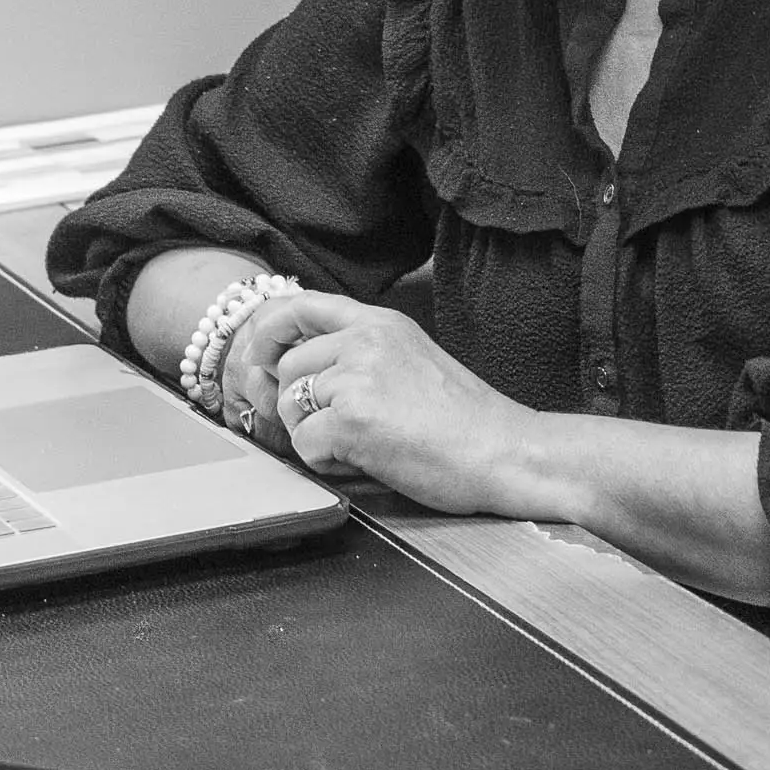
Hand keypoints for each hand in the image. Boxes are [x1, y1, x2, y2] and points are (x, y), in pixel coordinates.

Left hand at [227, 289, 539, 515]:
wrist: (506, 452)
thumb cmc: (464, 421)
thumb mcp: (410, 361)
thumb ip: (356, 357)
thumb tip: (281, 374)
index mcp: (379, 322)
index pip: (298, 305)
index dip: (269, 332)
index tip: (262, 360)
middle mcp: (363, 341)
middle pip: (287, 368)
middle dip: (299, 407)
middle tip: (339, 431)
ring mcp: (356, 378)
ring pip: (292, 408)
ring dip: (315, 436)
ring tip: (363, 446)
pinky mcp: (352, 419)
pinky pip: (305, 445)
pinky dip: (328, 463)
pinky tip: (367, 461)